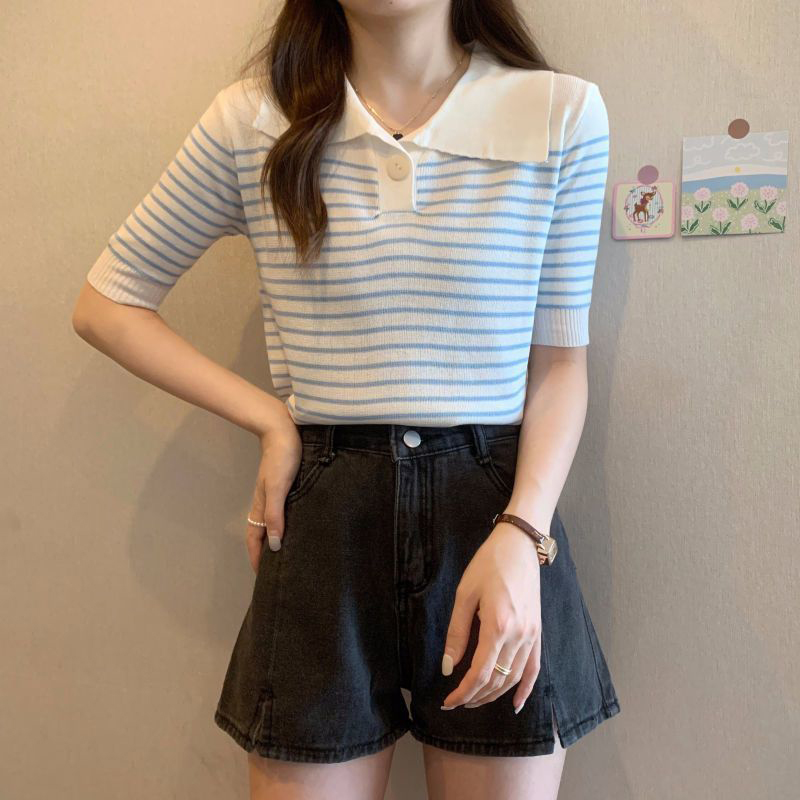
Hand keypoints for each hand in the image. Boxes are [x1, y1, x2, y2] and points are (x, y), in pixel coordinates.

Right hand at [244, 419, 302, 571]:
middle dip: (265, 553)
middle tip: (275, 571)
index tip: (262, 577)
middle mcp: (265, 503)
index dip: (257, 558)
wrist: (283, 429)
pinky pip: (282, 512)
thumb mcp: (278, 487)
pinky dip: (284, 524)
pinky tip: (296, 525)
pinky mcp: (285, 485)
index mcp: (261, 506)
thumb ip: (275, 515)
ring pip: (271, 523)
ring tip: (286, 554)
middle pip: (261, 533)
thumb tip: (275, 546)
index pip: (255, 539)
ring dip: (275, 539)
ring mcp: (274, 494)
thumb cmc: (282, 457)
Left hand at [440, 521, 542, 713]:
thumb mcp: (465, 594)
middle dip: (475, 696)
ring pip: (513, 677)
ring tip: (475, 700)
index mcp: (497, 626)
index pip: (480, 673)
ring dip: (494, 694)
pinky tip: (515, 703)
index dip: (463, 692)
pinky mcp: (538, 631)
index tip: (448, 701)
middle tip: (457, 701)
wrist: (519, 545)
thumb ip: (457, 632)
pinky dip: (526, 688)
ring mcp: (532, 635)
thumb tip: (448, 666)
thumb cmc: (488, 564)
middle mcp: (519, 635)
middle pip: (497, 679)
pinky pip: (534, 668)